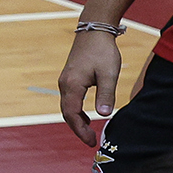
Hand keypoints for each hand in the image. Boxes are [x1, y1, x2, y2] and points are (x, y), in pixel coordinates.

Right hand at [59, 30, 122, 146]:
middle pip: (66, 113)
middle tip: (92, 141)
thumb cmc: (102, 51)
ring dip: (77, 120)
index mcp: (72, 85)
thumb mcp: (108, 73)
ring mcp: (65, 81)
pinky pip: (70, 100)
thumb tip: (104, 115)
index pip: (71, 114)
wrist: (94, 31)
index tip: (92, 141)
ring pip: (67, 107)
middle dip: (78, 129)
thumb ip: (106, 94)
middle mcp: (64, 84)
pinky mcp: (70, 78)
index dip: (80, 130)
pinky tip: (87, 115)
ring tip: (90, 131)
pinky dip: (76, 111)